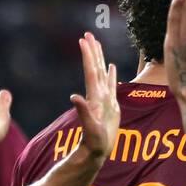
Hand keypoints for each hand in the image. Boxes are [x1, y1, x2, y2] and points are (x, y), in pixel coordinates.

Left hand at [69, 33, 118, 157]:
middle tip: (88, 34)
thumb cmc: (94, 143)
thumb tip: (73, 97)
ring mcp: (105, 99)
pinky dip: (111, 74)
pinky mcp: (111, 105)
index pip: (91, 72)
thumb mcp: (89, 128)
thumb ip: (83, 112)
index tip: (83, 40)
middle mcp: (99, 95)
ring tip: (97, 44)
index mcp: (95, 97)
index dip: (88, 56)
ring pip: (102, 73)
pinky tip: (111, 67)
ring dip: (99, 58)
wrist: (97, 151)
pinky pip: (111, 84)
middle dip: (92, 51)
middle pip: (95, 68)